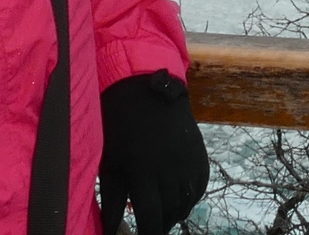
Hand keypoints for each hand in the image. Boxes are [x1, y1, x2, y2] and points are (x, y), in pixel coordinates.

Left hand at [99, 70, 209, 234]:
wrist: (146, 88)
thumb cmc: (119, 125)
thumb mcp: (110, 162)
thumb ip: (111, 201)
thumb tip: (108, 233)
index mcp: (144, 175)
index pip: (150, 222)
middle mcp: (171, 173)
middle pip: (168, 216)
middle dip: (158, 225)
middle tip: (148, 224)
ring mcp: (189, 165)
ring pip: (184, 206)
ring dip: (172, 214)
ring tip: (160, 213)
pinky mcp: (200, 158)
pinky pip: (198, 190)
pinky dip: (188, 199)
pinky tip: (175, 198)